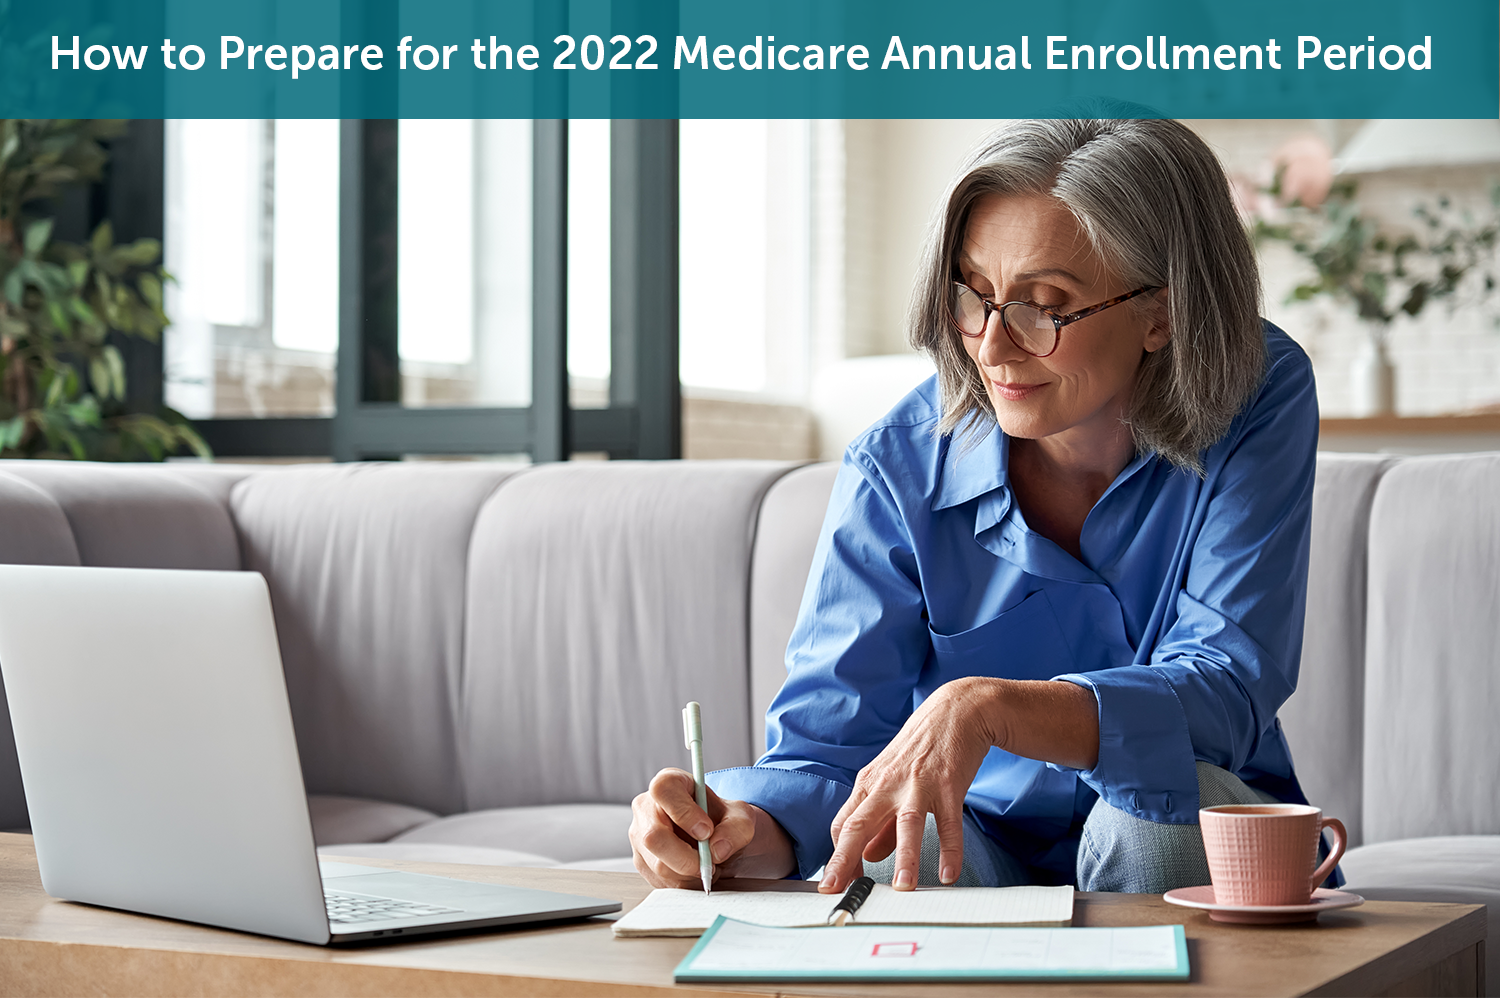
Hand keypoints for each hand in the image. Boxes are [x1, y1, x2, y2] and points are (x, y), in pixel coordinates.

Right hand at [629, 768, 796, 887]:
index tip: (707, 831)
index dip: (684, 812)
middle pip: (654, 836)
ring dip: (690, 874)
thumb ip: (735, 829)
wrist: (718, 838)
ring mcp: (639, 836)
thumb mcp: (740, 818)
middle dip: (687, 858)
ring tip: (708, 865)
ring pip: (658, 864)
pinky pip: (660, 881)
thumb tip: (717, 849)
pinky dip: (685, 883)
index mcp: (669, 783)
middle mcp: (646, 807)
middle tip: (711, 863)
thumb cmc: (723, 820)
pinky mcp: (642, 862)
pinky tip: (696, 872)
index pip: (664, 790)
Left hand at [821, 677, 998, 894]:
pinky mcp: (949, 785)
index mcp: (869, 784)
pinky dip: (950, 850)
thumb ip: (880, 823)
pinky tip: (949, 875)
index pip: (843, 824)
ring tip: (903, 889)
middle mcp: (888, 784)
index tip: (837, 884)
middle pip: (859, 824)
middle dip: (845, 860)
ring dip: (904, 858)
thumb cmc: (920, 749)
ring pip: (906, 824)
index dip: (838, 856)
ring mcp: (919, 784)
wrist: (955, 711)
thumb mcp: (892, 781)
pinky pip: (949, 823)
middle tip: (837, 890)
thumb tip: (866, 856)